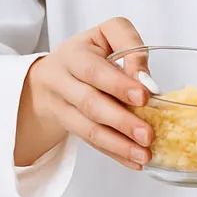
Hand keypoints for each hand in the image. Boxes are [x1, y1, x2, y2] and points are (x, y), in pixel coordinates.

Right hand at [17, 17, 154, 169]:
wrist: (48, 76)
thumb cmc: (88, 52)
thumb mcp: (107, 35)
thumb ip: (129, 46)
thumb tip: (145, 78)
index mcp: (73, 54)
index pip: (94, 70)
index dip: (118, 84)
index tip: (144, 96)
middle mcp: (62, 81)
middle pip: (90, 103)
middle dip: (121, 120)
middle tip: (148, 134)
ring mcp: (61, 107)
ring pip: (88, 128)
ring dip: (119, 144)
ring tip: (144, 154)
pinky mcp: (67, 126)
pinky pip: (90, 142)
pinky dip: (114, 153)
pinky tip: (133, 161)